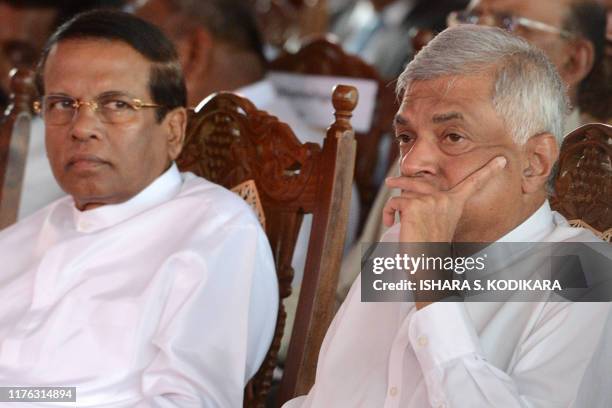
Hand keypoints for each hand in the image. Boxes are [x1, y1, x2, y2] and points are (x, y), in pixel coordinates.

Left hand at [383, 156, 506, 242]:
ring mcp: (429, 200)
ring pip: (403, 193)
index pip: (473, 183)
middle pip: (420, 181)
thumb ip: (434, 207)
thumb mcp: (438, 224)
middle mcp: (445, 199)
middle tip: (390, 181)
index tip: (502, 159)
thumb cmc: (429, 250)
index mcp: (455, 204)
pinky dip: (388, 212)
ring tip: (392, 219)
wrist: (425, 267)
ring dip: (394, 206)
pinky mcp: (413, 205)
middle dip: (402, 180)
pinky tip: (390, 223)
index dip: (488, 171)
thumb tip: (416, 192)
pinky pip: (394, 201)